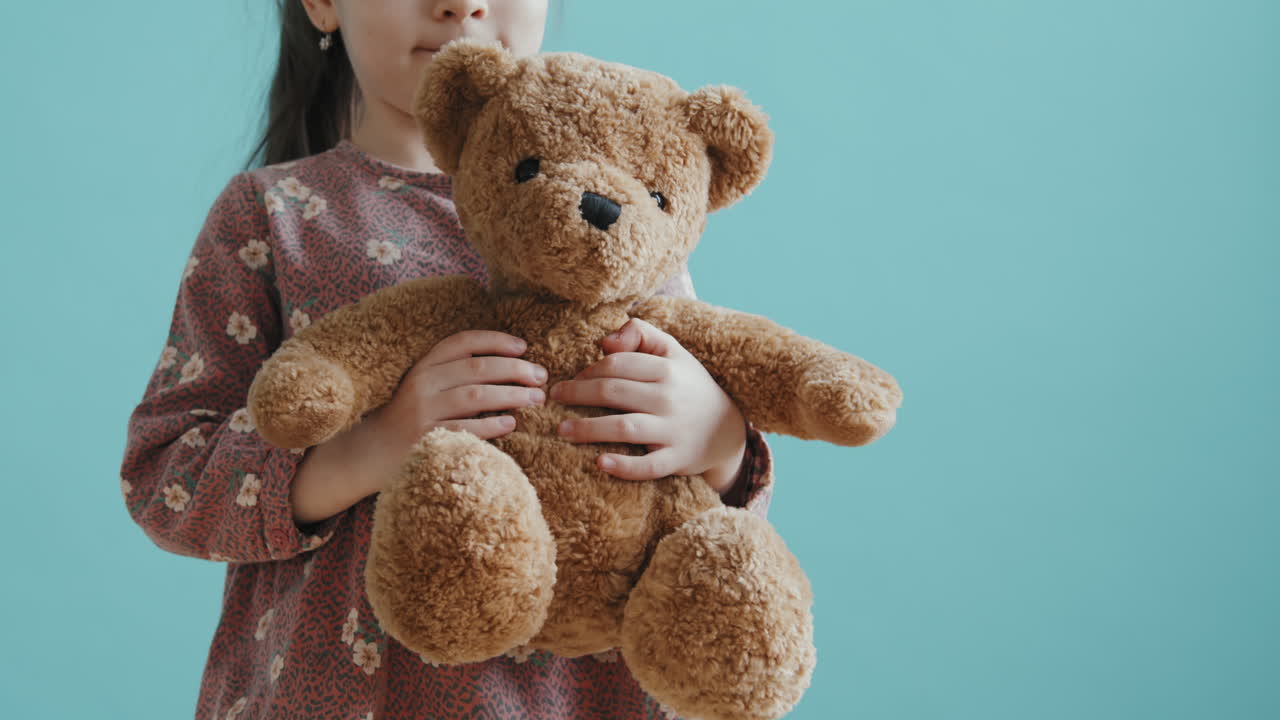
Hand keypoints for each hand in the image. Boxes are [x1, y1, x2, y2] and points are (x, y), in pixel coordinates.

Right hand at [292, 330, 546, 522]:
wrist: (369, 454)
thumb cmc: (409, 418)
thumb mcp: (426, 388)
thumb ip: (456, 375)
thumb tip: (511, 366)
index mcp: (423, 366)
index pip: (462, 342)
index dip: (495, 340)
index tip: (523, 346)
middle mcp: (421, 384)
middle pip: (477, 368)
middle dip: (515, 370)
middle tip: (541, 377)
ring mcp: (422, 412)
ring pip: (476, 396)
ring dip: (512, 395)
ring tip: (537, 398)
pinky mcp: (424, 440)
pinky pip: (465, 429)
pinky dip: (491, 425)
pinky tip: (511, 424)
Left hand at [550, 318, 746, 489]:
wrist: (726, 429)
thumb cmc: (688, 385)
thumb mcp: (673, 352)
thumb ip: (641, 334)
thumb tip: (605, 342)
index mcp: (666, 369)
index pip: (616, 364)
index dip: (588, 371)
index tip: (572, 379)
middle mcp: (669, 398)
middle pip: (612, 392)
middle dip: (577, 394)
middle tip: (554, 398)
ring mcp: (673, 430)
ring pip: (623, 428)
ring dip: (588, 429)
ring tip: (562, 430)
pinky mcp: (676, 459)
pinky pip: (647, 466)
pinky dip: (623, 466)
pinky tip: (600, 463)